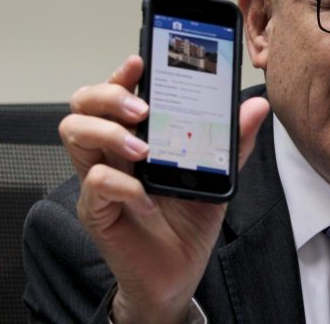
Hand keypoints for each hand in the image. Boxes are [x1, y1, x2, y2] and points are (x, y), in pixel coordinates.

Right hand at [59, 55, 269, 322]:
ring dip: (109, 133)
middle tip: (140, 109)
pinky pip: (95, 183)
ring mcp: (100, 179)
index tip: (140, 61)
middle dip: (107, 95)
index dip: (122, 74)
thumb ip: (232, 142)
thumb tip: (255, 108)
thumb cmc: (188, 220)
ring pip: (75, 133)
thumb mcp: (217, 176)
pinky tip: (145, 197)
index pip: (116, 93)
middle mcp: (112, 152)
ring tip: (142, 150)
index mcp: (137, 136)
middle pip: (84, 104)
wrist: (179, 269)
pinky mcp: (96, 209)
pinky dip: (123, 186)